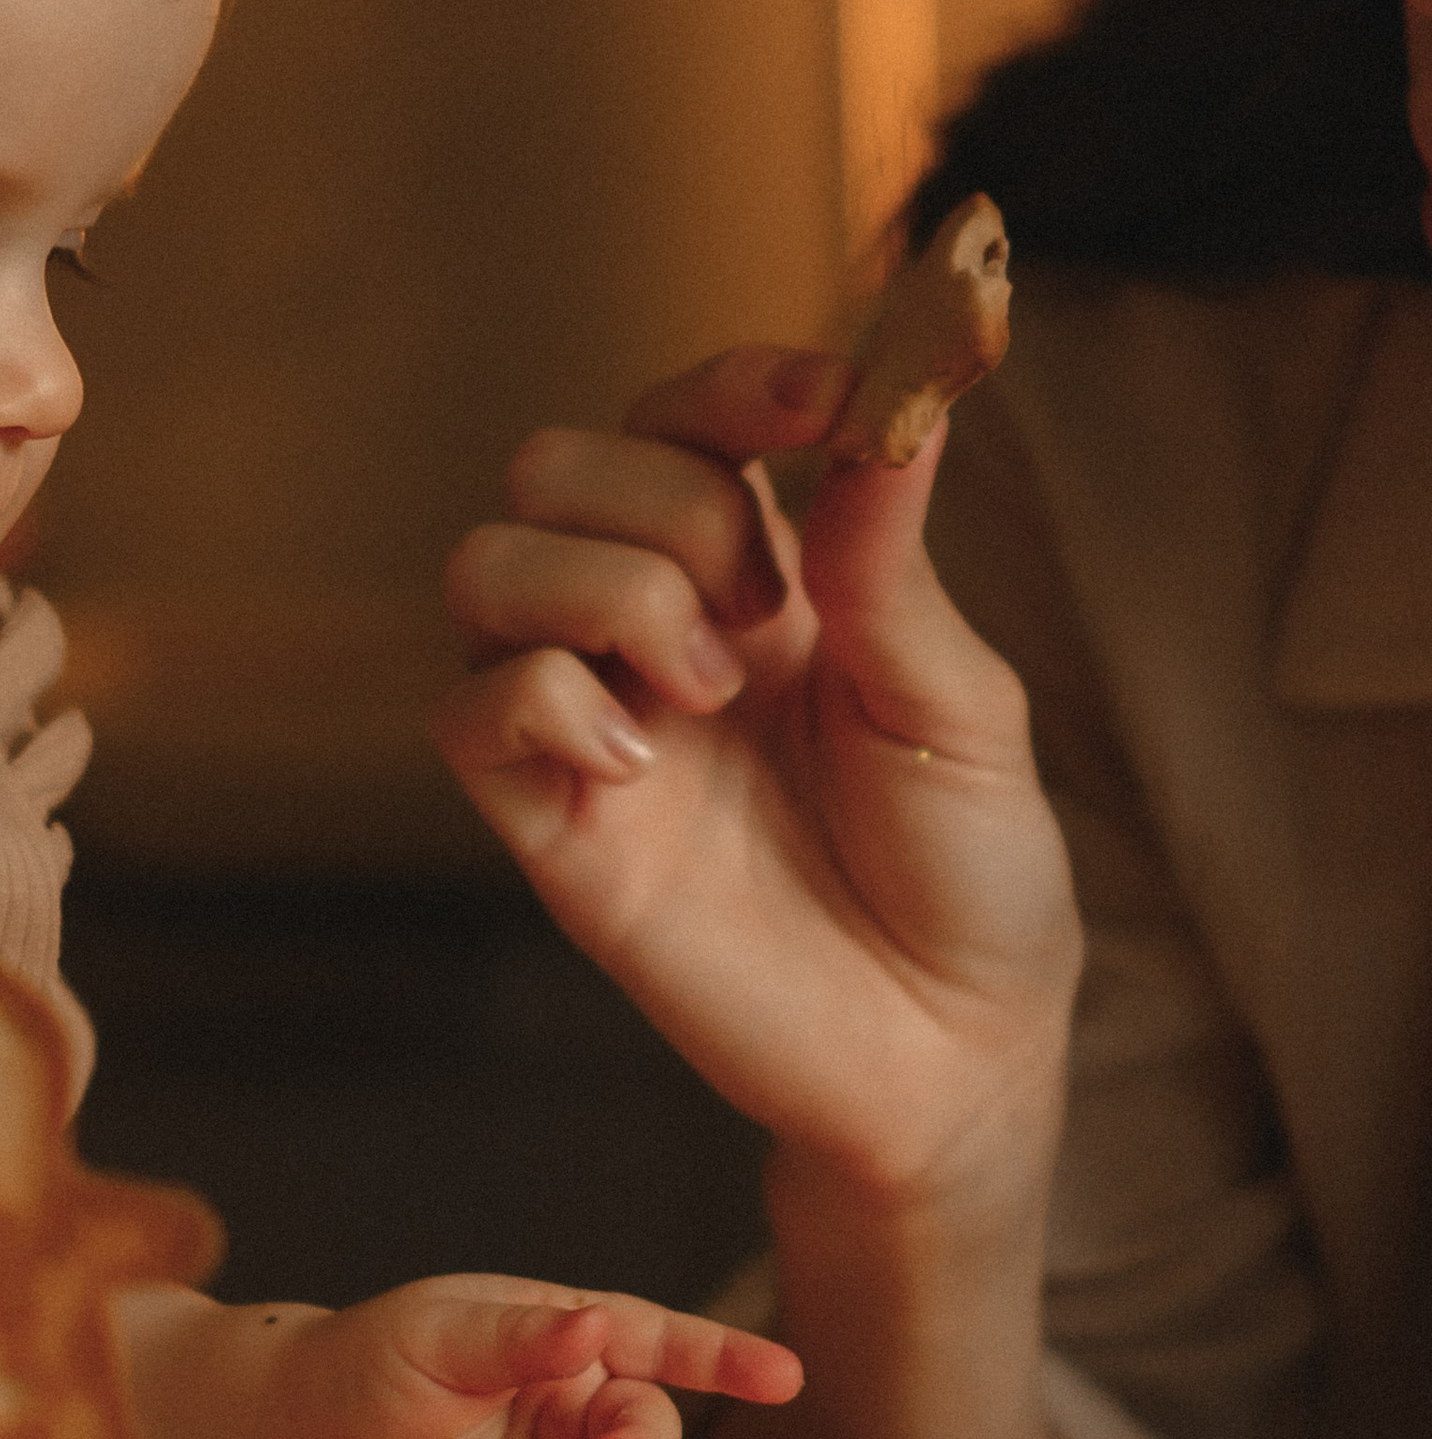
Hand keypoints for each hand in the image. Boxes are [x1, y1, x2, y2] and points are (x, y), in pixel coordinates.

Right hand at [434, 354, 1081, 1210]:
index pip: (684, 419)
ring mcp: (595, 728)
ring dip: (602, 588)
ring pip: (485, 564)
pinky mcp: (550, 829)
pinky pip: (469, 711)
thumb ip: (892, 558)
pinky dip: (546, 701)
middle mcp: (658, 633)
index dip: (732, 385)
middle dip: (664, 501)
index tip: (822, 402)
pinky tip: (643, 764)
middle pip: (555, 466)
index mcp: (766, 581)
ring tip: (706, 686)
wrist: (950, 1054)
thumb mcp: (958, 700)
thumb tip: (897, 395)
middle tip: (766, 609)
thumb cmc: (969, 876)